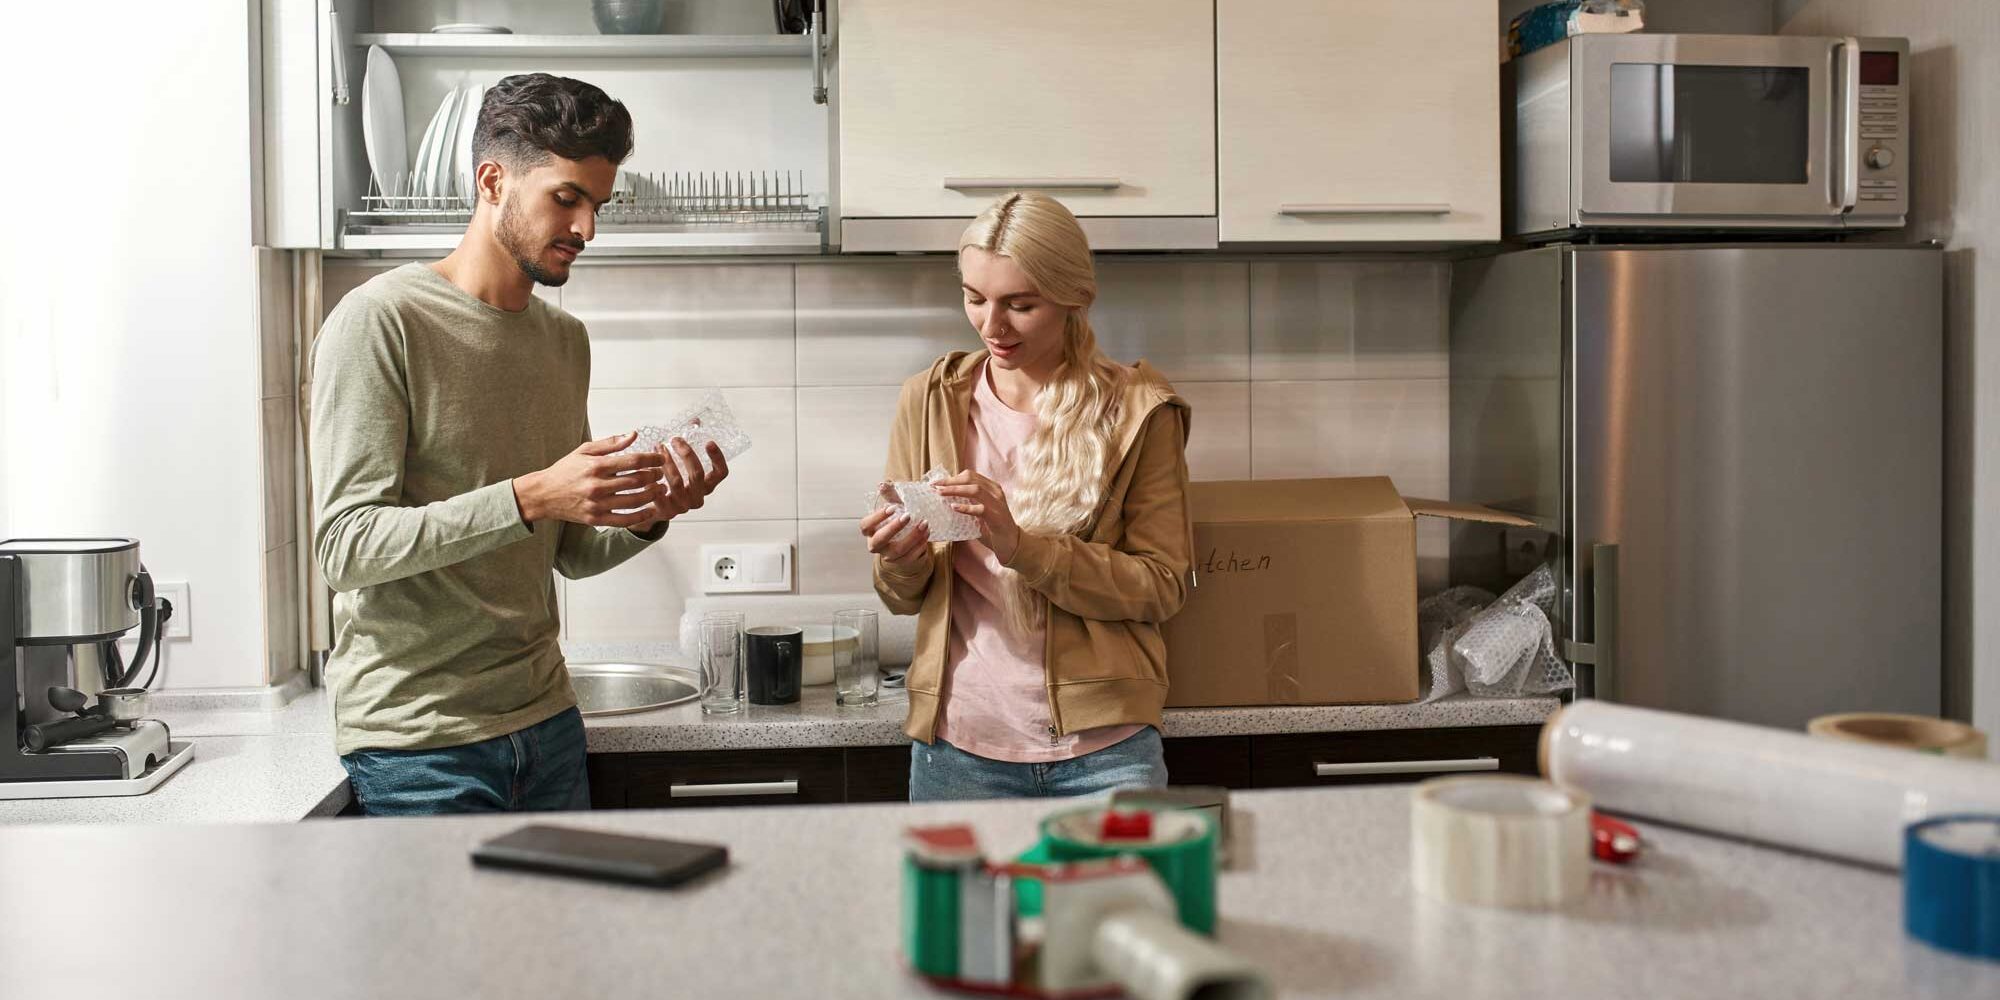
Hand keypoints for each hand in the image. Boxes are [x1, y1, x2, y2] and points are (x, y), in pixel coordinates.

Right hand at [513, 433, 725, 529]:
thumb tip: (634, 435)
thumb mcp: (584, 450)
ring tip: (662, 489)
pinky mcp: (596, 519)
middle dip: (655, 476)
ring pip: (633, 501)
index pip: (632, 460)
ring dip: (652, 495)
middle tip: (663, 473)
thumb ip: (611, 443)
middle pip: (636, 481)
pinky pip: (624, 520)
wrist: (543, 494)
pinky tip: (652, 510)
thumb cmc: (566, 469)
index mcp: (596, 466)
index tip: (661, 457)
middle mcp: (597, 485)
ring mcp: (596, 504)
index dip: (651, 458)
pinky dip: (641, 516)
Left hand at [635, 436, 729, 529]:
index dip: (717, 458)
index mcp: (706, 486)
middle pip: (697, 474)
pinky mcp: (667, 511)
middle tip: (675, 439)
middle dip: (686, 454)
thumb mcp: (682, 465)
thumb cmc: (670, 482)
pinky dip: (652, 478)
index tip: (708, 441)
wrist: (653, 509)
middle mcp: (698, 497)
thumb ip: (690, 444)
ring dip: (667, 462)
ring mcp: (683, 506)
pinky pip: (659, 492)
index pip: (721, 473)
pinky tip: (645, 467)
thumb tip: (695, 420)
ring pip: (678, 482)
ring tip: (658, 447)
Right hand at [861, 492, 931, 566]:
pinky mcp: (902, 562)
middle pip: (880, 540)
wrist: (905, 539)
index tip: (892, 508)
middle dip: (894, 528)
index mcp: (869, 531)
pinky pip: (911, 557)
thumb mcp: (893, 505)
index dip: (877, 517)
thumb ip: (889, 494)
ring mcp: (888, 556)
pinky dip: (920, 545)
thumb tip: (882, 484)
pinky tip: (927, 533)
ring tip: (924, 523)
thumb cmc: (896, 518)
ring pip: (898, 550)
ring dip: (913, 536)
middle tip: (908, 515)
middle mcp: (876, 545)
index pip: (866, 526)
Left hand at [935, 471, 1020, 562]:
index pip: (970, 476)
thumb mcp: (980, 511)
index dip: (952, 477)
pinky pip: (980, 509)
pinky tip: (954, 507)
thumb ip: (968, 502)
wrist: (1011, 544)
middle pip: (970, 479)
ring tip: (941, 494)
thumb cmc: (992, 528)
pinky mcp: (997, 517)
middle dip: (950, 481)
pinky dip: (965, 507)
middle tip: (935, 486)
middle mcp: (995, 492)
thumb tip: (944, 499)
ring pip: (975, 490)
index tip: (937, 483)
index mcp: (991, 487)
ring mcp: (997, 503)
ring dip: (955, 490)